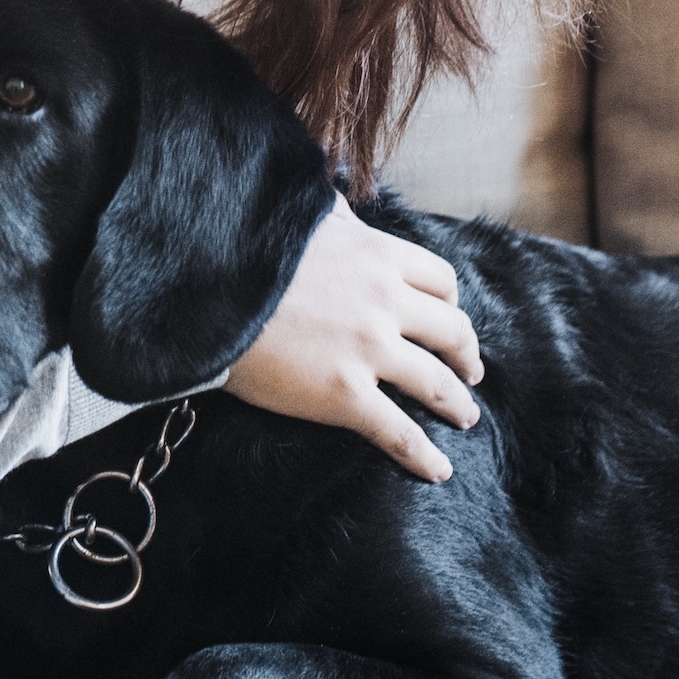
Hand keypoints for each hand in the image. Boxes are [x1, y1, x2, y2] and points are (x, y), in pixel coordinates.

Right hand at [223, 196, 482, 481]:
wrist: (208, 290)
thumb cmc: (247, 252)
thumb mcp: (302, 218)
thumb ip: (332, 217)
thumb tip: (341, 207)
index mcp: (378, 256)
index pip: (440, 280)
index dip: (451, 304)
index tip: (450, 317)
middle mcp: (385, 302)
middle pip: (450, 331)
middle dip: (465, 355)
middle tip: (470, 372)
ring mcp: (369, 351)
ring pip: (436, 384)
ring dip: (457, 403)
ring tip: (465, 417)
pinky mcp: (345, 396)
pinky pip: (399, 432)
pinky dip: (425, 455)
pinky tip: (438, 470)